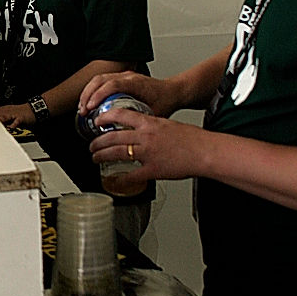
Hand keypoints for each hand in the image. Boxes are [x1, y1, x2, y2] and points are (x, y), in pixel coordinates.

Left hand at [0, 102, 35, 130]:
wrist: (32, 110)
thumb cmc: (19, 114)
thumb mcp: (8, 115)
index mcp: (2, 111)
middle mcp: (6, 112)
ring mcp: (13, 115)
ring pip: (4, 117)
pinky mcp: (20, 118)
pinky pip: (16, 121)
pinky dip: (13, 125)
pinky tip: (10, 128)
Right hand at [78, 71, 178, 118]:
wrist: (173, 91)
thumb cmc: (165, 100)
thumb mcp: (154, 113)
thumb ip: (141, 123)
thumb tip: (127, 136)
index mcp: (135, 82)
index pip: (111, 85)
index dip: (98, 96)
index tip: (90, 108)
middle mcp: (127, 76)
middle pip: (100, 80)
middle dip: (87, 95)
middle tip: (82, 111)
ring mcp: (123, 75)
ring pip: (98, 79)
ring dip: (88, 92)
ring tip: (82, 107)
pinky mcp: (121, 78)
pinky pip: (102, 80)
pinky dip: (92, 90)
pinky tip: (89, 102)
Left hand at [89, 109, 208, 183]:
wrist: (205, 151)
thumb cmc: (192, 139)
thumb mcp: (168, 124)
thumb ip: (152, 126)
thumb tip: (141, 129)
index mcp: (150, 123)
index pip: (121, 115)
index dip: (105, 117)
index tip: (98, 120)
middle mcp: (146, 137)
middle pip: (113, 136)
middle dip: (98, 141)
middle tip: (92, 145)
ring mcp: (147, 153)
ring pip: (117, 153)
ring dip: (102, 156)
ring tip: (95, 158)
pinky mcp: (152, 170)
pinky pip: (130, 175)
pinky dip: (119, 179)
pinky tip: (113, 180)